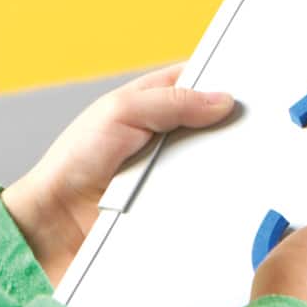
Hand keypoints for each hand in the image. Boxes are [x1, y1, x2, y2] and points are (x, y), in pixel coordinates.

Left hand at [2, 67, 235, 286]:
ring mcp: (171, 172)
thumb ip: (170, 101)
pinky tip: (221, 196)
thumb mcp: (120, 113)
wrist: (54, 225)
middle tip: (252, 127)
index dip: (224, 81)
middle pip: (214, 126)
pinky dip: (212, 198)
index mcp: (152, 103)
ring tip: (236, 163)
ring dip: (222, 166)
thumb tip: (221, 99)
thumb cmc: (72, 162)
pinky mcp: (173, 206)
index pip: (199, 83)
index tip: (252, 86)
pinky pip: (204, 199)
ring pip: (215, 164)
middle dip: (231, 127)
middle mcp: (166, 136)